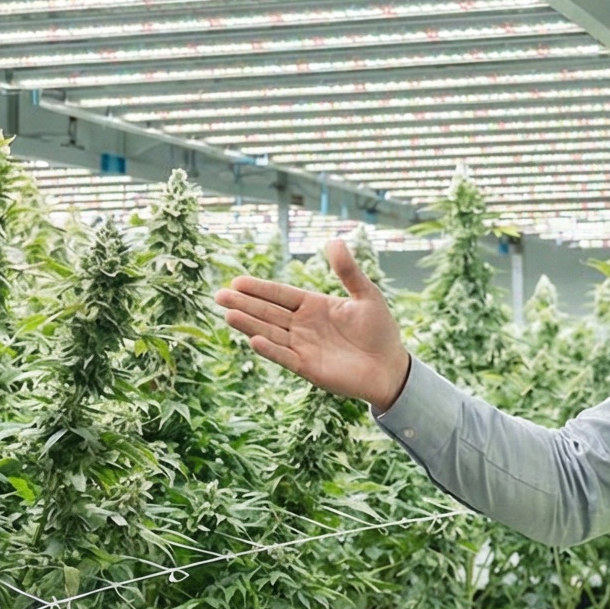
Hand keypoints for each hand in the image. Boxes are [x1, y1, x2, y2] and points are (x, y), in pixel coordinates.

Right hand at [214, 239, 412, 410]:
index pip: (279, 295)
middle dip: (244, 304)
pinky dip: (271, 350)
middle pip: (268, 313)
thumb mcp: (366, 294)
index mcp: (313, 306)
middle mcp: (302, 326)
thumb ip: (348, 271)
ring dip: (250, 325)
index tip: (236, 281)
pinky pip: (286, 357)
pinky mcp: (309, 368)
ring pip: (271, 333)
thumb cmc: (380, 330)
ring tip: (228, 314)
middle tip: (218, 295)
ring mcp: (303, 347)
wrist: (390, 366)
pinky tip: (255, 340)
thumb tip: (334, 240)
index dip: (259, 288)